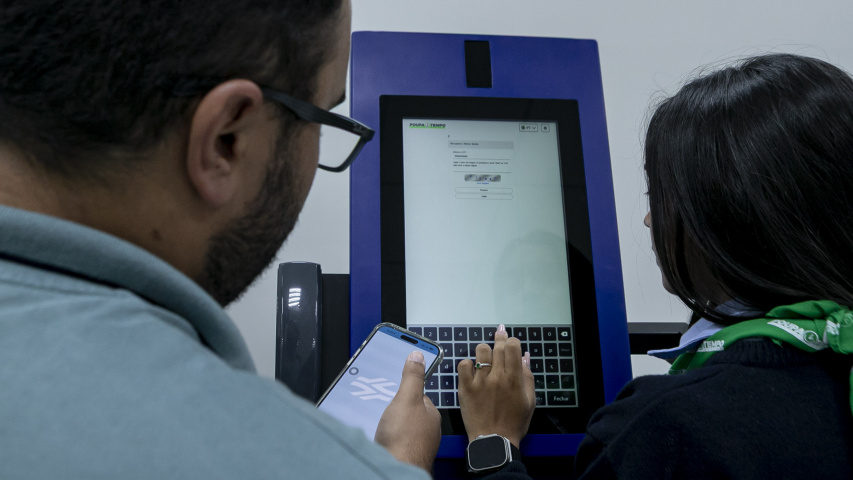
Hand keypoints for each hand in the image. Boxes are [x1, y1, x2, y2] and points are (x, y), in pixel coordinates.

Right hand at [375, 351, 441, 473]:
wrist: (397, 469)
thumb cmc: (404, 438)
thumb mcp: (406, 398)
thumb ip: (412, 377)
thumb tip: (418, 354)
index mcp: (431, 415)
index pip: (419, 397)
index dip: (405, 392)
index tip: (393, 389)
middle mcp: (427, 432)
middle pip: (409, 413)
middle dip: (395, 411)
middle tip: (382, 409)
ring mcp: (417, 446)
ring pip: (401, 429)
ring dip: (390, 426)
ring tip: (380, 425)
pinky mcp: (405, 457)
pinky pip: (395, 443)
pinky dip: (388, 440)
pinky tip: (380, 440)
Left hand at [458, 325, 534, 446]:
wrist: (494, 441)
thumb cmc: (514, 422)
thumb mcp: (529, 401)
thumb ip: (527, 376)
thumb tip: (525, 356)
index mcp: (514, 379)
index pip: (512, 346)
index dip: (511, 341)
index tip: (510, 342)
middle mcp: (497, 377)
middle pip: (497, 346)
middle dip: (499, 339)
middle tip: (499, 336)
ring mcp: (479, 381)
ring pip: (480, 351)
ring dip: (484, 351)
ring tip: (486, 358)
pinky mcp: (465, 388)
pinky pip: (463, 365)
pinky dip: (468, 364)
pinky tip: (473, 369)